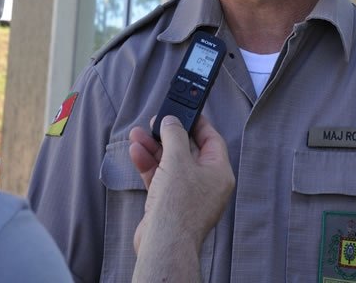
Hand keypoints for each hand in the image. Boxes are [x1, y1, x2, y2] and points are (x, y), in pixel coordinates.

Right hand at [129, 115, 234, 255]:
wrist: (163, 244)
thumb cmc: (179, 206)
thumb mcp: (177, 161)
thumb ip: (174, 136)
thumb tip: (171, 121)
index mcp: (219, 173)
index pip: (212, 140)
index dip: (198, 124)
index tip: (185, 111)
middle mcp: (206, 184)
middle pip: (188, 151)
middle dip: (169, 136)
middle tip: (156, 122)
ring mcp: (188, 195)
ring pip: (171, 164)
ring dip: (154, 149)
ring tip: (138, 134)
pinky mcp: (170, 204)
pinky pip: (161, 178)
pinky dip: (149, 166)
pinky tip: (136, 152)